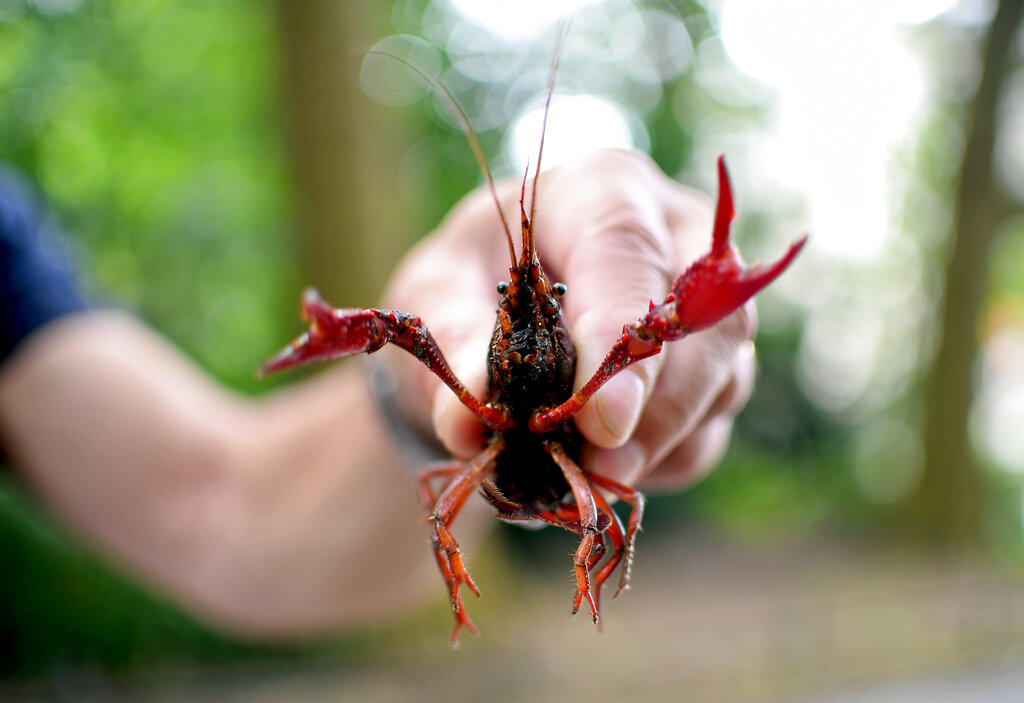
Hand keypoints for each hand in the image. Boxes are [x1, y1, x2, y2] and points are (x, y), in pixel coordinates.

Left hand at [382, 149, 755, 490]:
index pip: (629, 253)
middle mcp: (676, 237)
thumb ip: (454, 346)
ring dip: (657, 445)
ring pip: (720, 381)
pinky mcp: (713, 366)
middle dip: (654, 410)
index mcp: (602, 191)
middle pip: (704, 326)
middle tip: (594, 469)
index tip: (600, 422)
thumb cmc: (469, 279)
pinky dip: (661, 460)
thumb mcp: (437, 295)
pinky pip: (710, 426)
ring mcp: (705, 305)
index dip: (619, 337)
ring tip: (582, 476)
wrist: (493, 302)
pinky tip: (604, 467)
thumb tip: (469, 426)